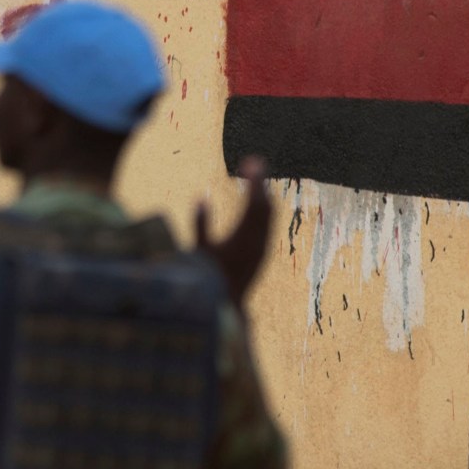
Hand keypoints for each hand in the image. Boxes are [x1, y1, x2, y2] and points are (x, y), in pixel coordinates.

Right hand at [193, 156, 273, 304]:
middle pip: (266, 206)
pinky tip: (256, 200)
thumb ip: (200, 225)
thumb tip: (201, 197)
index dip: (255, 181)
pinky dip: (263, 208)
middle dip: (260, 183)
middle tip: (253, 163)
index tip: (251, 162)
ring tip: (254, 177)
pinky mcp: (263, 251)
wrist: (227, 306)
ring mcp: (263, 248)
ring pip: (269, 215)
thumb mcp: (199, 252)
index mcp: (243, 239)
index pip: (255, 203)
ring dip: (263, 194)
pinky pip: (267, 223)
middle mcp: (258, 242)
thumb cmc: (208, 279)